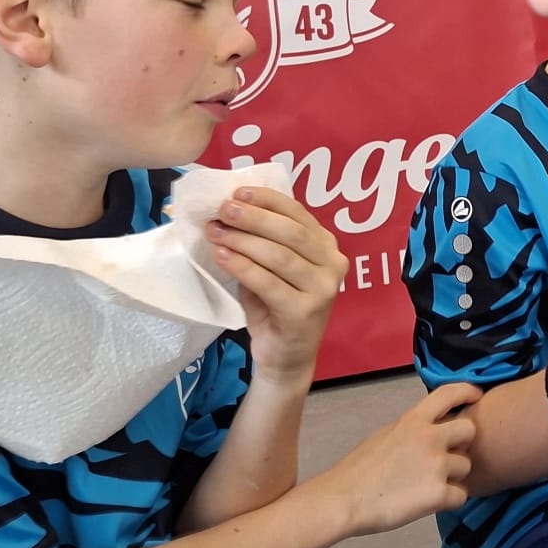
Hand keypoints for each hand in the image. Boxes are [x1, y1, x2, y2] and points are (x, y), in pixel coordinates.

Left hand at [206, 187, 345, 379]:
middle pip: (290, 232)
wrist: (285, 356)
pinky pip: (268, 282)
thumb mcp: (273, 268)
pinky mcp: (305, 311)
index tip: (238, 191)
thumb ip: (262, 241)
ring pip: (279, 255)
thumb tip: (229, 210)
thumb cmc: (275, 307)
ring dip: (243, 240)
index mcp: (327, 247)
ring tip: (215, 231)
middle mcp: (333, 264)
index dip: (268, 200)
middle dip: (253, 217)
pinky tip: (222, 256)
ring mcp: (323, 289)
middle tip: (223, 209)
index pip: (298, 214)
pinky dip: (242, 266)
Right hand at [316, 382, 479, 535]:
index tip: (476, 395)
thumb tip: (428, 431)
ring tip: (429, 484)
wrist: (342, 500)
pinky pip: (461, 495)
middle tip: (447, 457)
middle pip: (470, 430)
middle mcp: (429, 437)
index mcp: (412, 420)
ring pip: (466, 467)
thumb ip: (411, 430)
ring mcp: (436, 465)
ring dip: (454, 476)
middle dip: (462, 444)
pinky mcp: (438, 493)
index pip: (449, 393)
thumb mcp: (385, 435)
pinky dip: (449, 500)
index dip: (468, 391)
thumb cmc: (357, 471)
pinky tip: (430, 501)